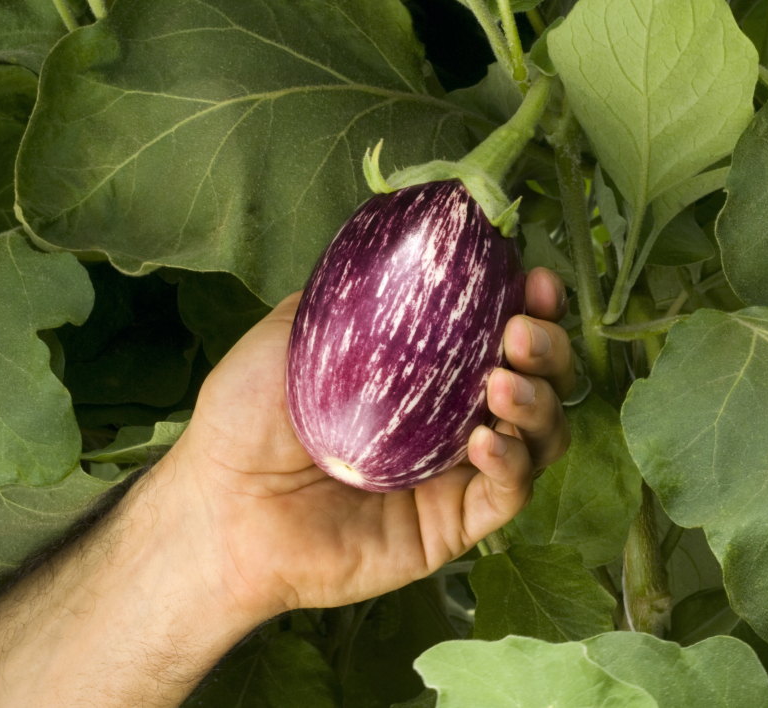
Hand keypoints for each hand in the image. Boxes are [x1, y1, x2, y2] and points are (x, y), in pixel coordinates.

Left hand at [166, 267, 575, 621]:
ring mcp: (456, 472)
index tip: (535, 279)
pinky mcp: (451, 526)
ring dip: (539, 402)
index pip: (503, 328)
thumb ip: (353, 290)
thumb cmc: (243, 420)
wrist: (218, 506)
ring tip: (502, 383)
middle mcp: (453, 416)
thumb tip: (408, 240)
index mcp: (426, 367)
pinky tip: (485, 440)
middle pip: (540, 378)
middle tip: (519, 332)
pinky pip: (507, 495)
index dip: (533, 302)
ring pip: (541, 436)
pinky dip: (513, 463)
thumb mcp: (293, 330)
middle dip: (549, 347)